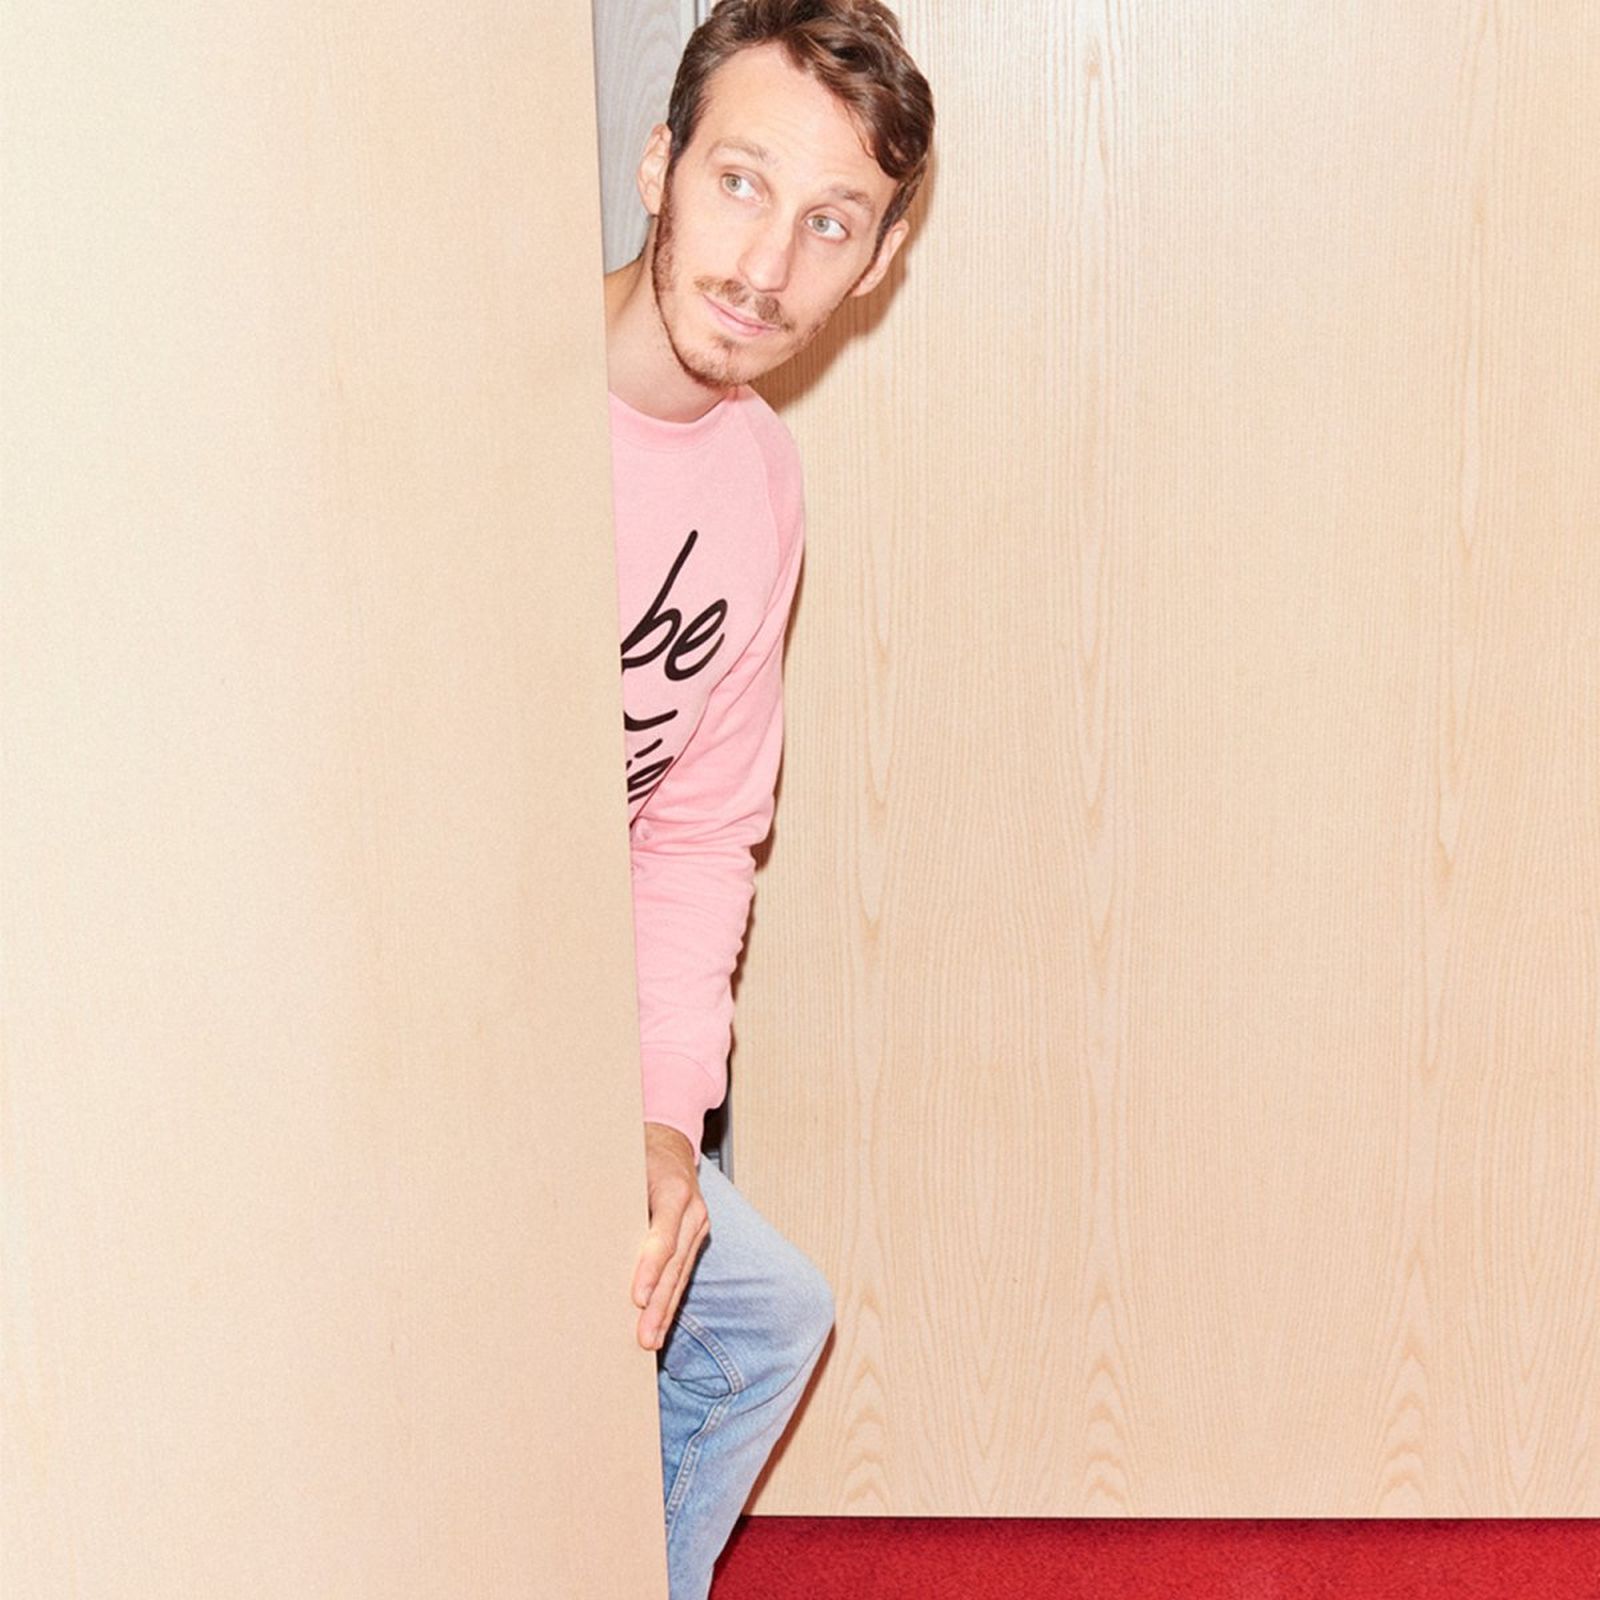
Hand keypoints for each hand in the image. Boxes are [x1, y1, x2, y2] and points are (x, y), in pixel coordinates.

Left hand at [632, 1122, 709, 1350]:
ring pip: (681, 1274)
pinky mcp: (694, 1238)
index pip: (664, 1237)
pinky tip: (660, 1324)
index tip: (638, 1299)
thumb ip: (612, 1196)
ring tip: (650, 1341)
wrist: (670, 1142)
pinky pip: (682, 1272)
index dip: (651, 1269)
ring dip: (666, 1311)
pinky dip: (670, 1299)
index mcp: (675, 1190)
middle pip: (675, 1264)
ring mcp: (697, 1226)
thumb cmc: (640, 1153)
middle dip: (659, 1304)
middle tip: (644, 1337)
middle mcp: (692, 1211)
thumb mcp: (625, 1164)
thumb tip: (581, 1231)